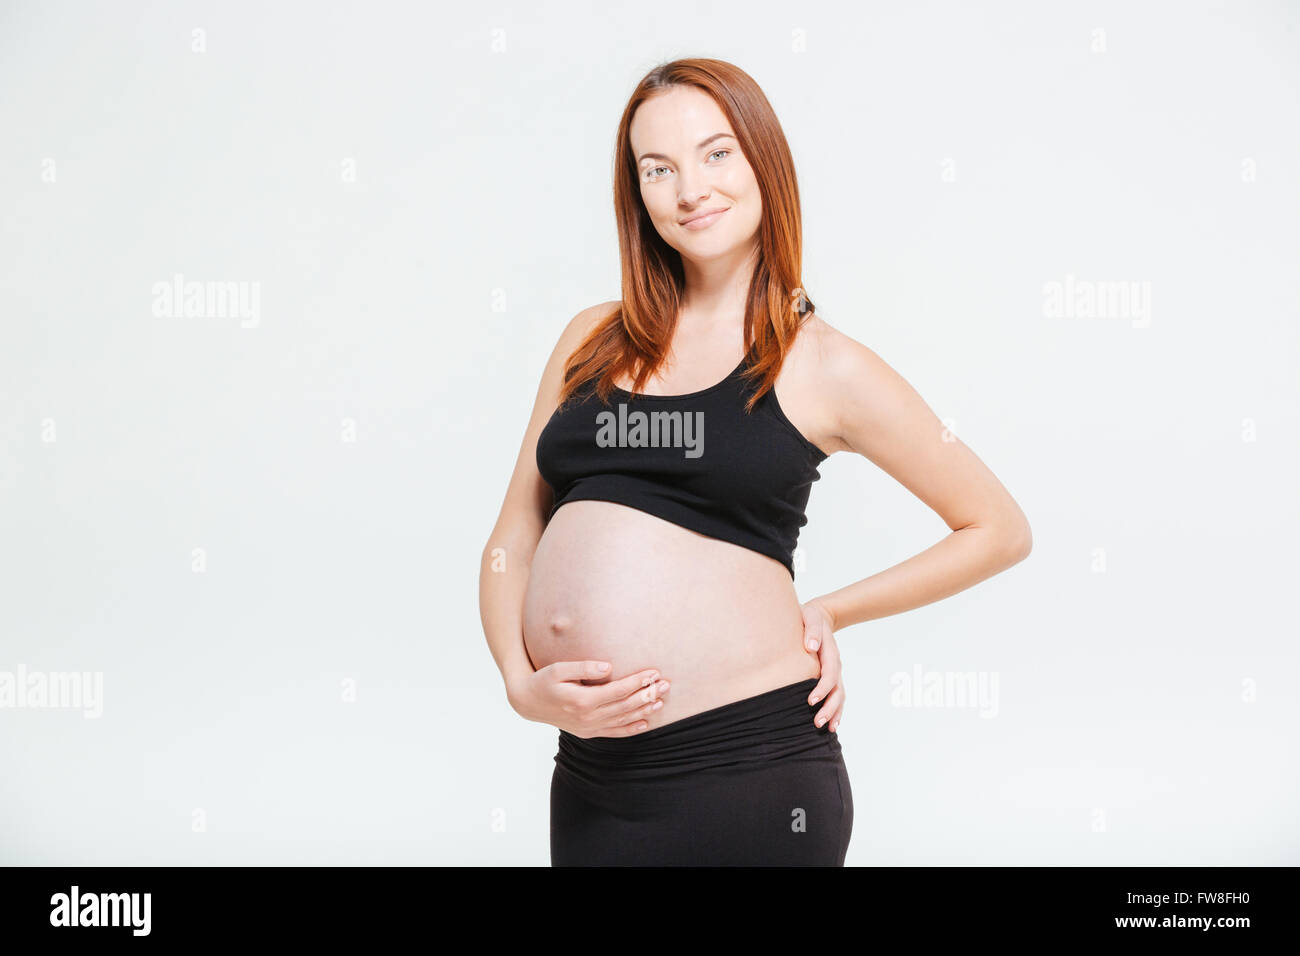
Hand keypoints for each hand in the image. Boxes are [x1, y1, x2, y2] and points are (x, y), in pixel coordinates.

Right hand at [507, 661, 670, 737]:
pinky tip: (646, 723)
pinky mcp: (588, 732)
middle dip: (648, 695)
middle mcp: (588, 718)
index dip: (638, 682)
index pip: (618, 691)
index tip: (653, 672)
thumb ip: (584, 667)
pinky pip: (614, 733)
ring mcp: (589, 727)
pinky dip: (631, 729)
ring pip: (623, 720)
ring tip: (662, 701)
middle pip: (625, 706)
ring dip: (644, 711)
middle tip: (666, 684)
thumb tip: (608, 666)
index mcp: (582, 701)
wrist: (527, 702)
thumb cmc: (543, 681)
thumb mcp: (559, 669)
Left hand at [800, 600, 844, 731]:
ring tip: (826, 728)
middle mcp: (835, 664)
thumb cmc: (810, 617)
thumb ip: (812, 630)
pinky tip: (830, 724)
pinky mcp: (830, 676)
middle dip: (829, 707)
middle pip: (837, 689)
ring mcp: (835, 672)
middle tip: (817, 722)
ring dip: (834, 712)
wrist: (819, 617)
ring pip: (839, 696)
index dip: (822, 688)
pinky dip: (835, 710)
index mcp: (830, 652)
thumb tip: (811, 648)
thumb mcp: (810, 617)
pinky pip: (836, 695)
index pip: (829, 674)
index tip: (811, 701)